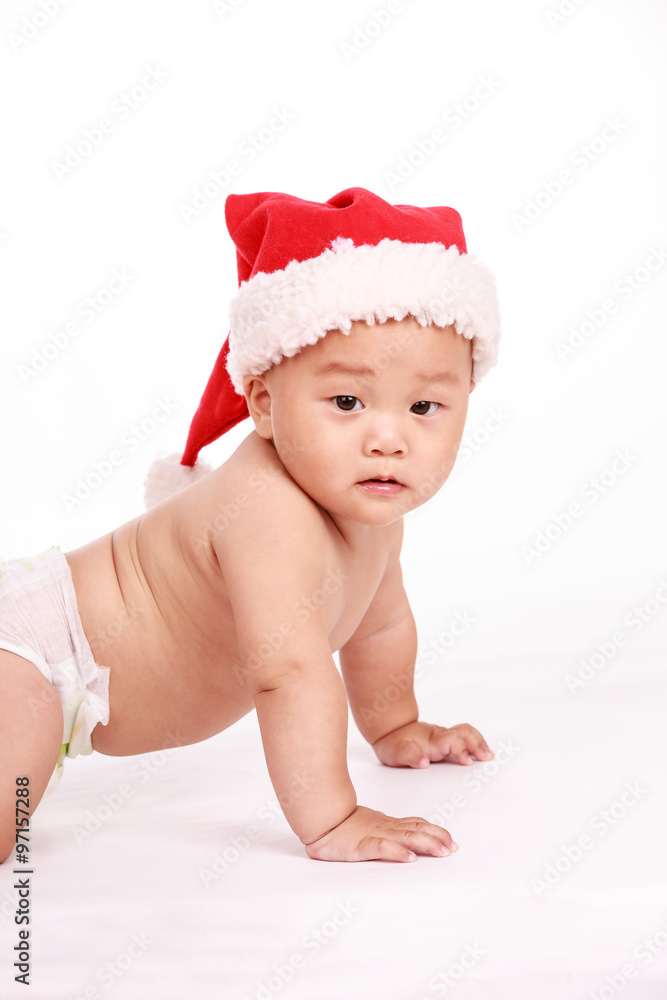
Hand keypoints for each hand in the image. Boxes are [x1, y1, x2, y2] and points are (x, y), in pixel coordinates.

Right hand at [304, 805, 456, 862]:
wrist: (322, 820)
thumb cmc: (345, 825)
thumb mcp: (372, 826)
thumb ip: (388, 831)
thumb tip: (407, 841)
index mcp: (388, 823)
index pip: (417, 824)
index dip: (436, 832)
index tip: (452, 841)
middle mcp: (386, 827)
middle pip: (417, 830)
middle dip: (437, 839)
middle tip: (453, 849)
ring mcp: (375, 834)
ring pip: (406, 837)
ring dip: (426, 844)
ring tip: (442, 851)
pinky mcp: (362, 845)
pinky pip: (382, 847)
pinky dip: (398, 852)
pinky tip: (409, 858)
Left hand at [372, 721, 493, 768]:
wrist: (389, 730)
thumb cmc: (393, 743)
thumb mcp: (394, 752)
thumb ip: (409, 755)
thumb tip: (424, 761)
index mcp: (431, 740)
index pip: (452, 740)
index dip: (462, 750)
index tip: (468, 762)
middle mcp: (440, 735)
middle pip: (465, 733)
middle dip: (478, 744)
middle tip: (487, 758)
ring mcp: (444, 735)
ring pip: (467, 732)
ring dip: (479, 742)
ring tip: (489, 755)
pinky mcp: (445, 738)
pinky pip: (465, 735)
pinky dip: (476, 741)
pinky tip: (482, 751)